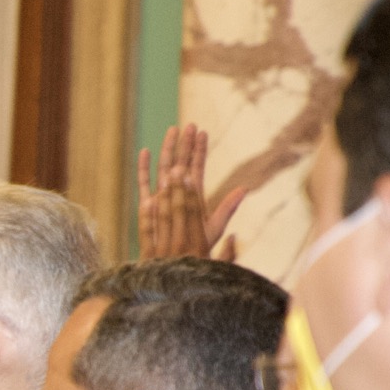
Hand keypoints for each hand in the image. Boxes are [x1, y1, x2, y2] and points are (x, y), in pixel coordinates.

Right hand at [136, 124, 244, 261]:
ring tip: (171, 131)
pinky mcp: (147, 206)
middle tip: (189, 125)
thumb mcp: (214, 228)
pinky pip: (144, 184)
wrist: (175, 265)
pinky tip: (144, 152)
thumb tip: (245, 188)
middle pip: (181, 164)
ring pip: (163, 169)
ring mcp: (161, 198)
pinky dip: (144, 168)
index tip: (202, 132)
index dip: (200, 150)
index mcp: (193, 197)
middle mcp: (176, 194)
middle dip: (185, 144)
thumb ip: (227, 208)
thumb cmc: (194, 250)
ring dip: (167, 150)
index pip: (197, 168)